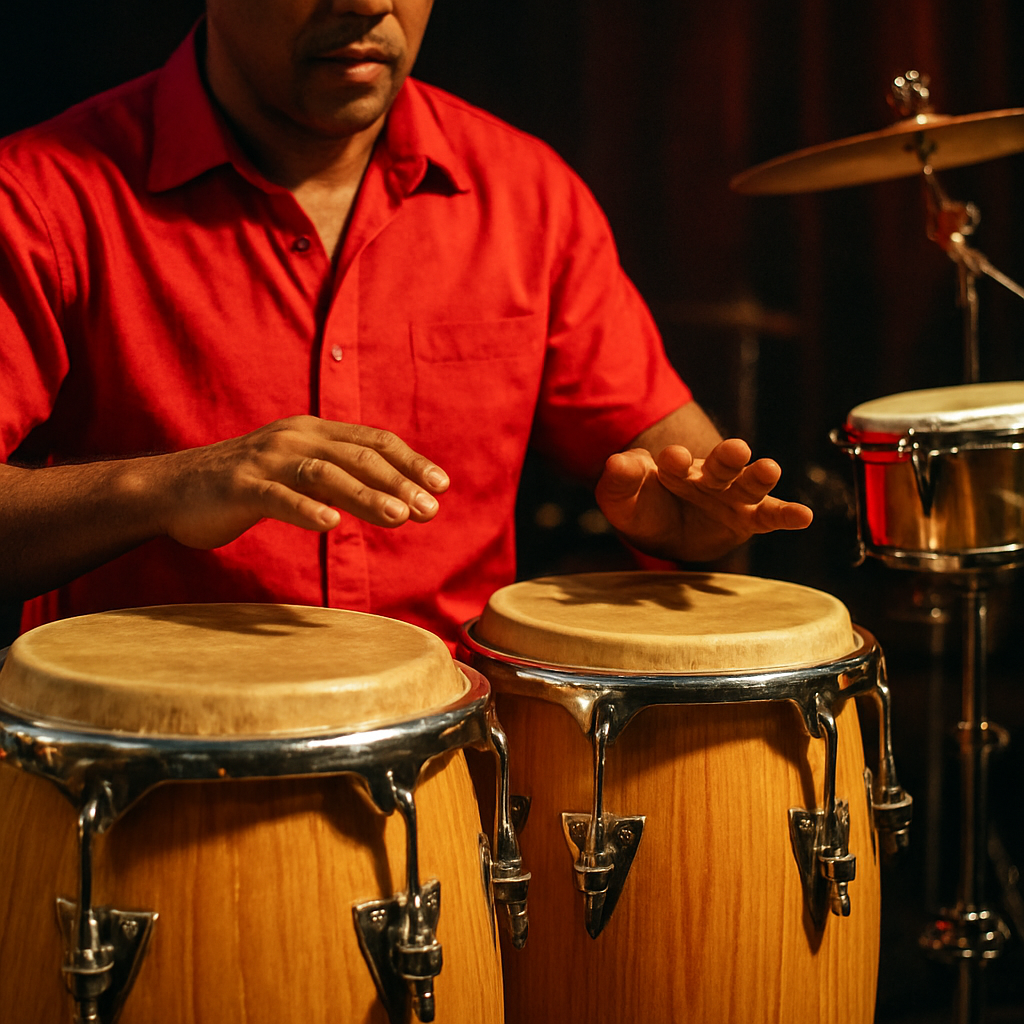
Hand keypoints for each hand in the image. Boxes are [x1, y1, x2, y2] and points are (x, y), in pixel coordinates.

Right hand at [156, 416, 448, 548]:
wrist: (172, 488)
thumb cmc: (246, 486)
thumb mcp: (300, 476)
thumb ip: (342, 481)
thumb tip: (396, 500)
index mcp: (313, 432)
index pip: (373, 442)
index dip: (410, 462)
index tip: (441, 486)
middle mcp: (294, 438)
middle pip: (357, 457)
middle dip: (398, 483)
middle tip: (429, 510)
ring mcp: (266, 460)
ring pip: (325, 474)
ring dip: (366, 495)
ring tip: (399, 517)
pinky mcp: (240, 486)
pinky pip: (278, 496)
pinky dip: (307, 509)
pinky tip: (332, 525)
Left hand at [595, 437, 811, 562]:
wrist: (663, 533)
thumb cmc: (643, 509)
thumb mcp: (620, 499)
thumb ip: (618, 481)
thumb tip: (618, 462)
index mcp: (676, 468)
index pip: (677, 462)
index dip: (676, 461)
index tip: (673, 458)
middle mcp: (708, 478)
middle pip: (721, 465)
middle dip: (727, 457)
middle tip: (735, 448)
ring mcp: (731, 497)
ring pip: (748, 485)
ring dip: (758, 476)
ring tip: (770, 469)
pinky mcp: (748, 518)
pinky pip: (769, 517)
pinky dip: (786, 515)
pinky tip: (804, 516)